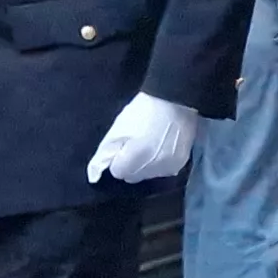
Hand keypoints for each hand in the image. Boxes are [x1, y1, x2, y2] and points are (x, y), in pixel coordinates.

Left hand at [86, 93, 203, 183]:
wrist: (176, 100)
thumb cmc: (144, 109)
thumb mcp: (119, 125)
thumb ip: (106, 151)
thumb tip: (96, 172)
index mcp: (136, 156)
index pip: (118, 172)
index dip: (118, 159)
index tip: (122, 147)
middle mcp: (153, 167)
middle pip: (133, 177)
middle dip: (131, 165)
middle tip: (136, 145)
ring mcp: (169, 167)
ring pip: (148, 176)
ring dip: (145, 166)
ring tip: (150, 145)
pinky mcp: (180, 164)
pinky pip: (162, 171)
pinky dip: (159, 164)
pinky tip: (161, 148)